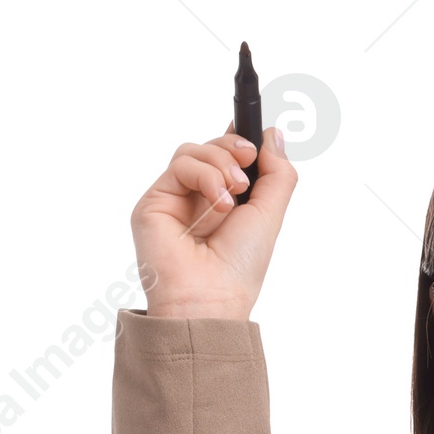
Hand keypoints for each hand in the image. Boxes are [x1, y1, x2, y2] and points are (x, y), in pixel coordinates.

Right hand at [130, 124, 296, 321]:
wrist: (210, 299)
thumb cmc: (240, 268)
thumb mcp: (270, 215)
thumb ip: (277, 174)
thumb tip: (273, 134)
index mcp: (227, 202)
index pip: (230, 157)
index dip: (242, 141)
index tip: (257, 143)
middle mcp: (200, 199)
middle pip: (212, 148)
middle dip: (235, 149)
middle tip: (248, 171)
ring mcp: (176, 199)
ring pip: (194, 151)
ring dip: (221, 163)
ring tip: (234, 193)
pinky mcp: (155, 201)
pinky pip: (180, 165)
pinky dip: (205, 175)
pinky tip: (219, 203)